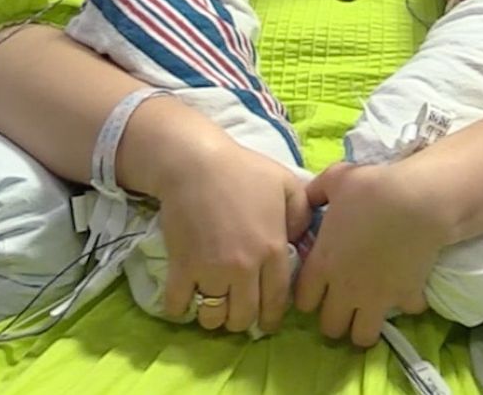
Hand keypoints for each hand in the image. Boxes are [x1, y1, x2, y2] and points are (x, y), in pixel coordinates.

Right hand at [154, 141, 312, 334]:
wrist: (195, 162)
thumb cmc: (243, 170)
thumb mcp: (286, 185)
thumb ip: (302, 215)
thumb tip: (302, 242)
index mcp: (272, 250)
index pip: (276, 302)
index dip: (271, 318)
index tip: (265, 320)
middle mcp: (244, 268)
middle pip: (244, 316)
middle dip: (242, 319)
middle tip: (237, 309)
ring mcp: (211, 270)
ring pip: (214, 317)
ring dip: (213, 316)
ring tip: (212, 304)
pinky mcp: (182, 267)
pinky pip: (180, 305)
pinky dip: (181, 308)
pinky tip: (185, 299)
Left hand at [294, 162, 452, 346]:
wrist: (417, 202)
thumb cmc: (371, 189)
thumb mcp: (336, 179)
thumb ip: (315, 191)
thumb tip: (308, 198)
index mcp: (323, 264)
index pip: (303, 302)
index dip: (308, 297)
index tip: (317, 287)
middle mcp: (346, 289)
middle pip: (330, 328)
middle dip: (333, 319)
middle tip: (341, 303)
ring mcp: (377, 298)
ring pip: (362, 337)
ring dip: (363, 327)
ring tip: (368, 310)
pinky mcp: (406, 297)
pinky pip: (404, 313)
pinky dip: (405, 305)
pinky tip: (405, 287)